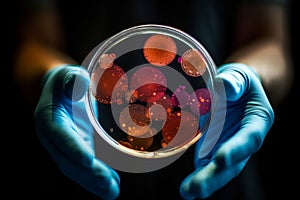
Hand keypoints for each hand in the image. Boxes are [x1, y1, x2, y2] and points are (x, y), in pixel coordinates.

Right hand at [34, 65, 119, 199]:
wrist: (61, 90)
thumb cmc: (66, 80)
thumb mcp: (68, 75)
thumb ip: (71, 78)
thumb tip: (79, 81)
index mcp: (49, 118)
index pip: (60, 135)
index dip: (73, 148)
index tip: (88, 160)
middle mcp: (54, 137)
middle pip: (69, 159)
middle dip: (88, 173)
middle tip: (108, 185)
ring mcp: (65, 146)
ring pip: (77, 168)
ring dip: (94, 181)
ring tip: (113, 192)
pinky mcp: (77, 148)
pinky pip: (85, 166)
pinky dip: (97, 176)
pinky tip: (112, 184)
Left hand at [179, 63, 273, 198]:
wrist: (233, 90)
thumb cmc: (239, 82)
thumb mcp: (240, 76)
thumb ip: (234, 81)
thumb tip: (223, 85)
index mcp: (257, 120)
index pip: (249, 137)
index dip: (236, 149)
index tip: (220, 159)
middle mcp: (244, 139)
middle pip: (234, 162)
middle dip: (216, 176)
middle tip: (198, 188)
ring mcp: (229, 146)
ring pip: (219, 169)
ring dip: (204, 181)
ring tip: (188, 192)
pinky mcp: (215, 148)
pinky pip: (207, 164)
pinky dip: (198, 175)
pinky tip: (188, 188)